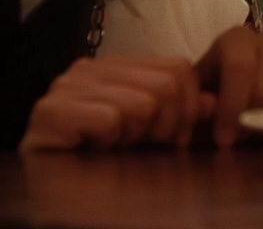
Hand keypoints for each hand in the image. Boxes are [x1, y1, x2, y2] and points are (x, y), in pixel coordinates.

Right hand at [20, 55, 210, 151]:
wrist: (52, 196)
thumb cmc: (100, 161)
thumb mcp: (149, 133)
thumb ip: (179, 113)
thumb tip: (212, 103)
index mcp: (113, 66)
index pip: (178, 68)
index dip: (186, 108)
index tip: (171, 138)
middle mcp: (87, 69)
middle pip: (166, 84)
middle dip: (165, 125)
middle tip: (139, 145)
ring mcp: (65, 87)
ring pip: (142, 103)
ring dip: (134, 136)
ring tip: (111, 147)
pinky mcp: (49, 112)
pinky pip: (110, 119)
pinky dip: (108, 142)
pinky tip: (90, 150)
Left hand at [195, 27, 262, 147]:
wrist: (240, 92)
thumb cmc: (215, 93)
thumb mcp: (199, 96)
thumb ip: (198, 105)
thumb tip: (207, 114)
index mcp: (238, 39)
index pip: (240, 67)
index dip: (231, 107)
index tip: (224, 140)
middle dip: (251, 121)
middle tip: (239, 141)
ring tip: (258, 136)